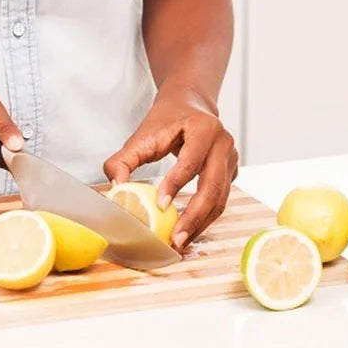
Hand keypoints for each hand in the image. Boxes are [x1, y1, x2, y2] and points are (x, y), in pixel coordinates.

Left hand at [103, 82, 238, 249]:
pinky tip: (189, 230)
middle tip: (175, 238)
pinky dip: (206, 218)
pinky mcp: (231, 171)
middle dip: (194, 216)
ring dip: (201, 223)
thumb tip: (116, 189)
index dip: (176, 184)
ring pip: (220, 198)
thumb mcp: (141, 135)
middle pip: (212, 185)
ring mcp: (231, 157)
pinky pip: (221, 199)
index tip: (159, 205)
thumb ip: (123, 160)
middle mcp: (223, 142)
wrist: (190, 105)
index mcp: (204, 128)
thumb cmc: (166, 121)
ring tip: (181, 241)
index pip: (191, 161)